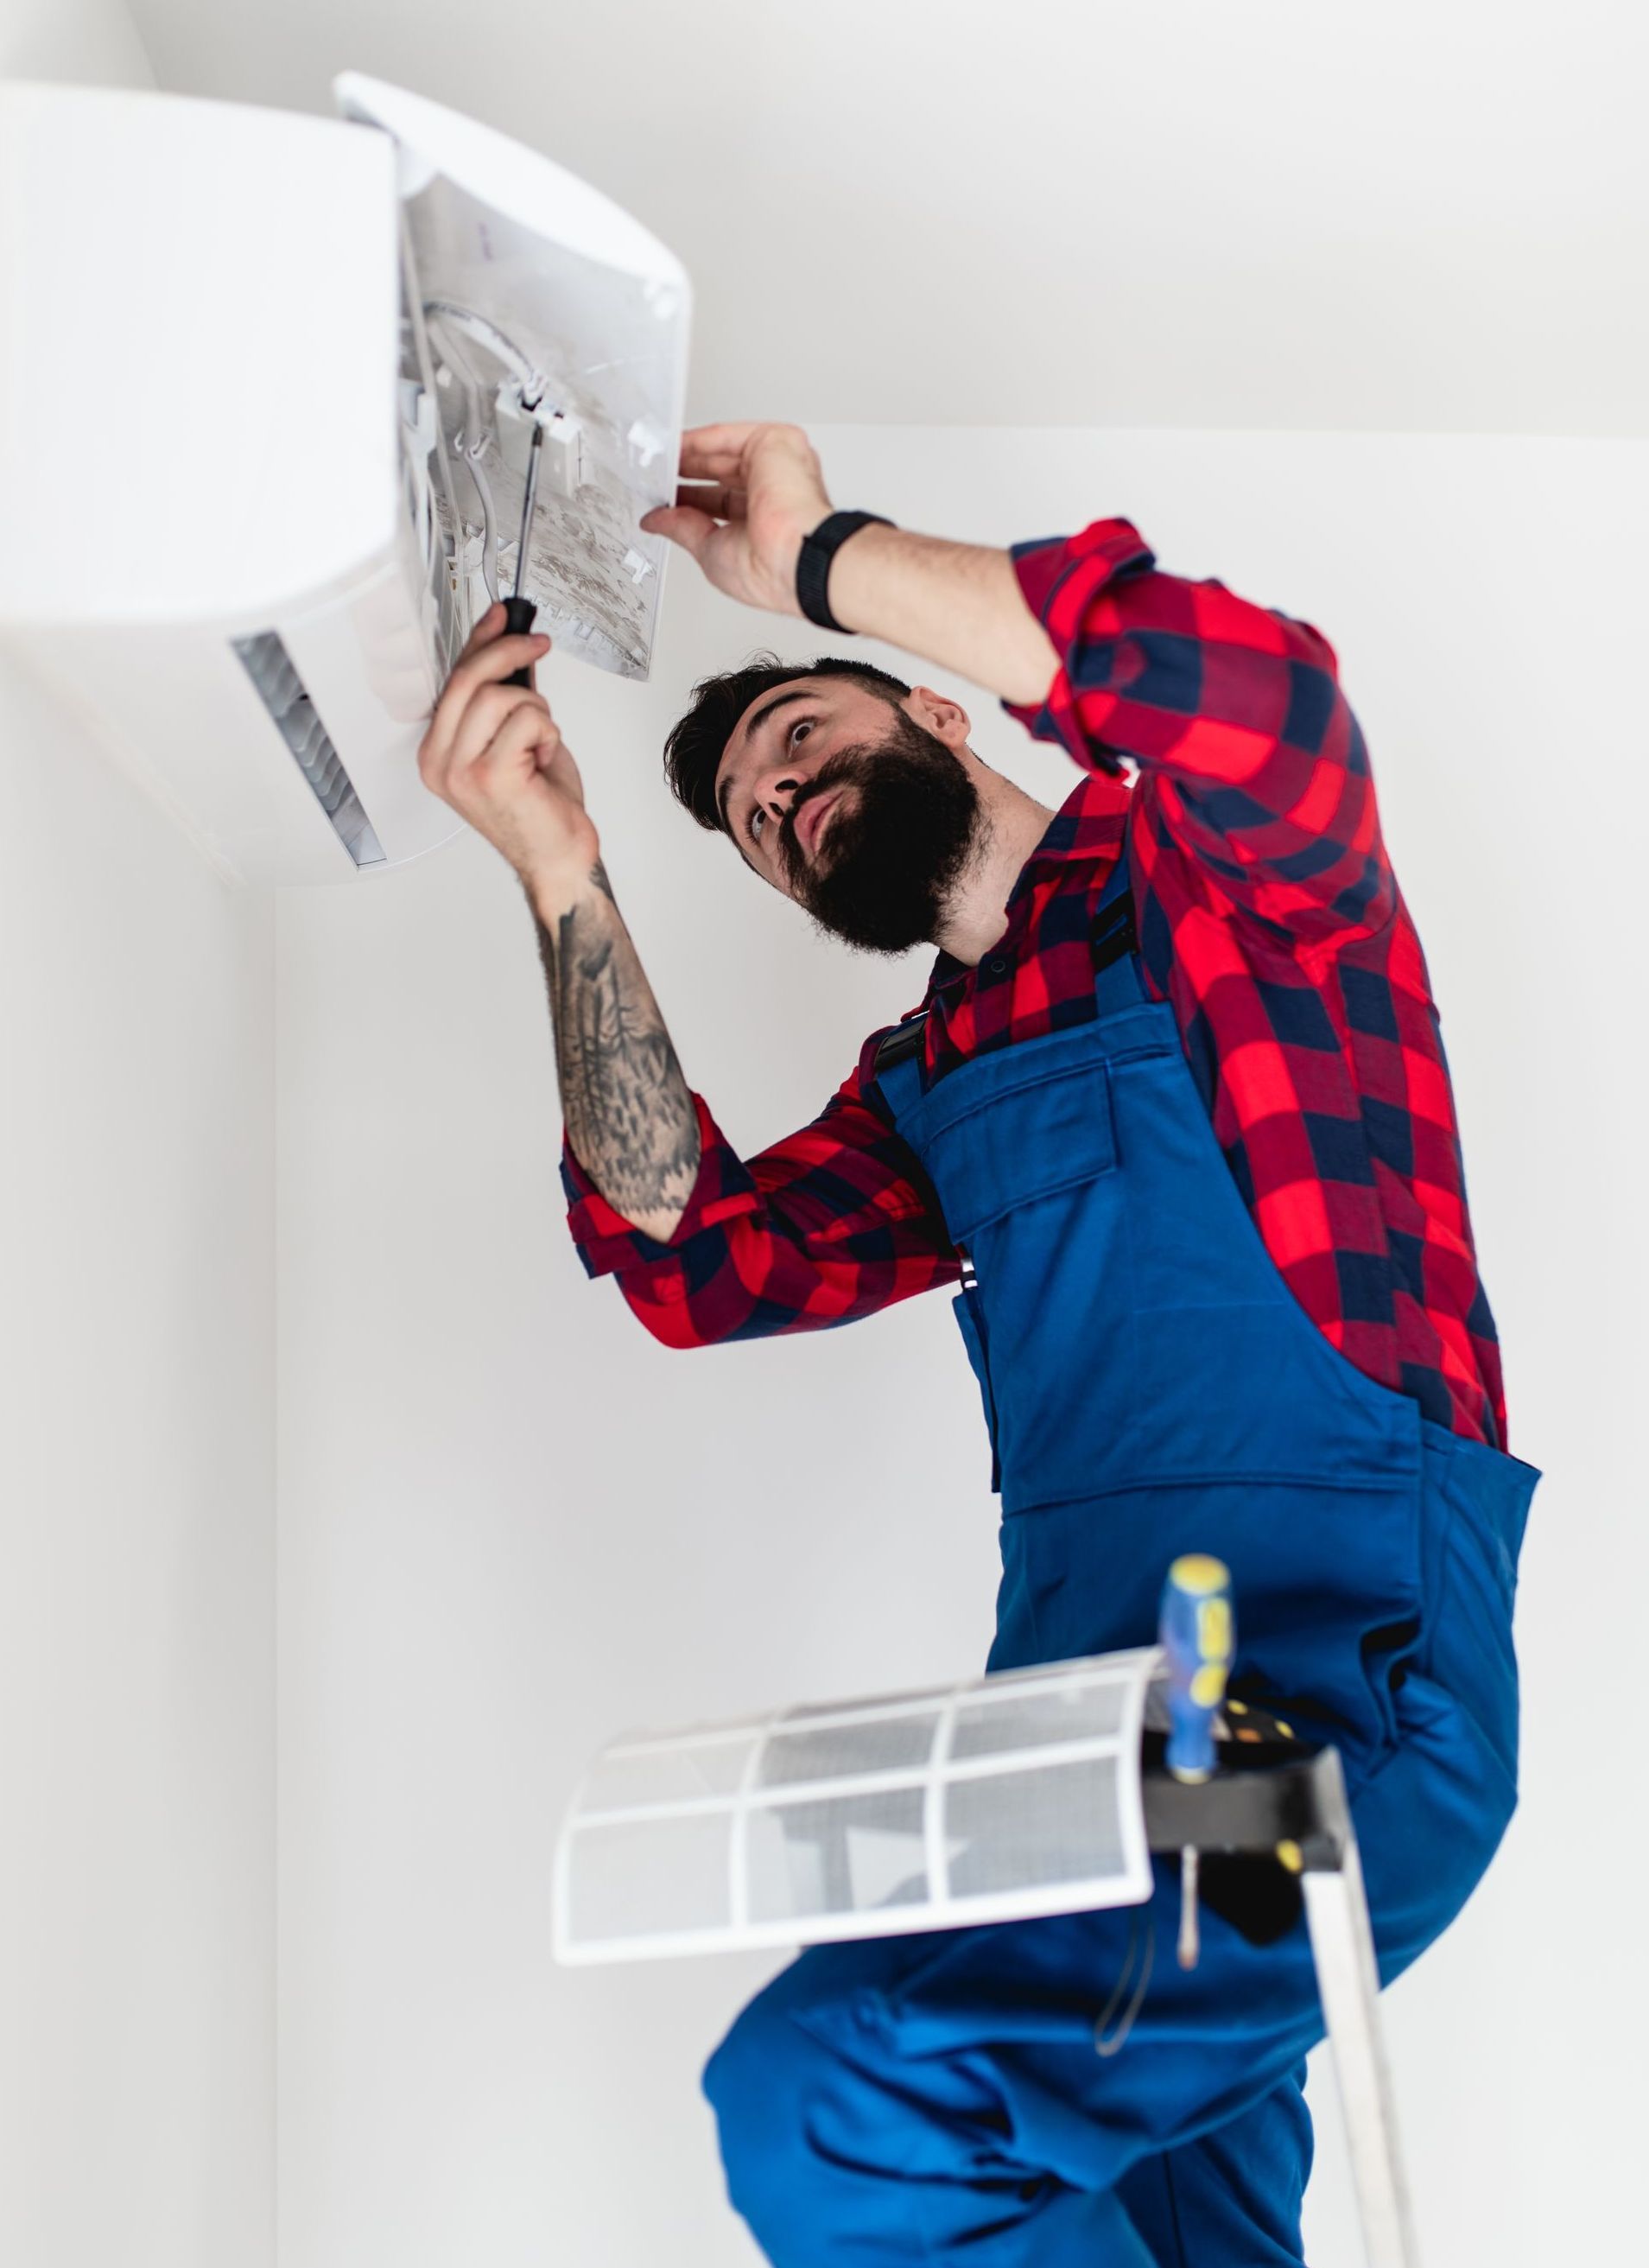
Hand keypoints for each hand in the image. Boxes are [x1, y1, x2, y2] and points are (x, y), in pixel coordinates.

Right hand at [417, 603, 598, 893]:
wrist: (558, 857)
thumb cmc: (540, 806)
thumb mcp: (515, 740)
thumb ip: (503, 700)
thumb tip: (511, 648)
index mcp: (437, 754)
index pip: (451, 682)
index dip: (478, 642)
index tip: (501, 615)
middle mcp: (440, 763)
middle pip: (467, 680)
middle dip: (509, 652)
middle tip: (538, 644)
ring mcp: (461, 771)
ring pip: (498, 697)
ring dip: (535, 708)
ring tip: (542, 740)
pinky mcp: (491, 775)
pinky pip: (525, 720)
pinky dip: (547, 732)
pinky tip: (544, 759)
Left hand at [640, 422, 833, 613]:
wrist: (797, 556)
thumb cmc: (772, 569)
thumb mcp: (711, 552)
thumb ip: (683, 528)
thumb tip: (656, 521)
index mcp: (765, 524)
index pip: (720, 503)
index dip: (689, 498)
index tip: (663, 496)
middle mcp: (774, 492)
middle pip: (721, 472)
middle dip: (685, 472)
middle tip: (654, 472)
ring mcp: (776, 466)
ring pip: (724, 451)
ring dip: (688, 453)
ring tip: (657, 456)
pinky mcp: (777, 443)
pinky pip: (729, 435)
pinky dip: (698, 439)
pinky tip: (674, 444)